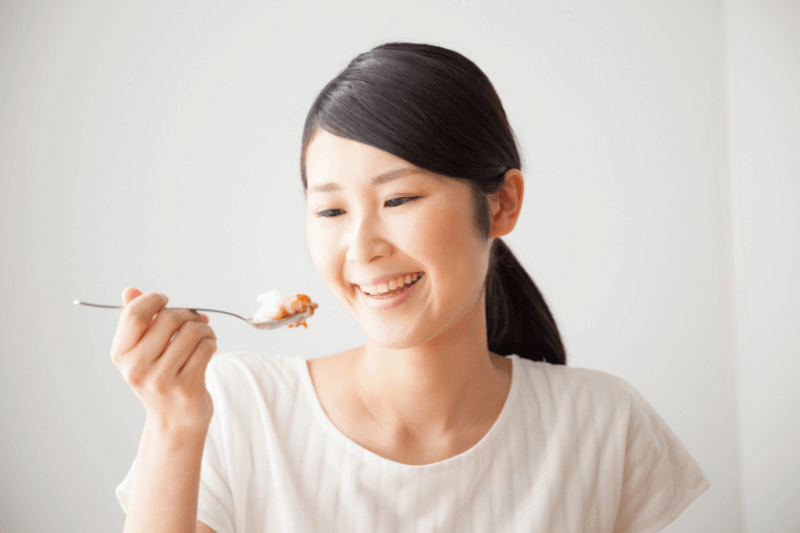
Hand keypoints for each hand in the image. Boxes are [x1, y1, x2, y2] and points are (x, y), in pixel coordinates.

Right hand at [110, 287, 217, 435]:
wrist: (174, 422)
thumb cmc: (160, 379)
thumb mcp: (141, 353)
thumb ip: (135, 321)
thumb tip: (130, 290)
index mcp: (121, 355)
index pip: (134, 314)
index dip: (154, 300)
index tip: (166, 301)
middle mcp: (136, 368)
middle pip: (169, 318)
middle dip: (188, 315)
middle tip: (195, 321)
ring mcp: (161, 380)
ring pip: (192, 331)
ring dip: (204, 329)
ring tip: (204, 336)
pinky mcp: (186, 387)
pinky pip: (206, 348)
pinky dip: (211, 343)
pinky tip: (208, 349)